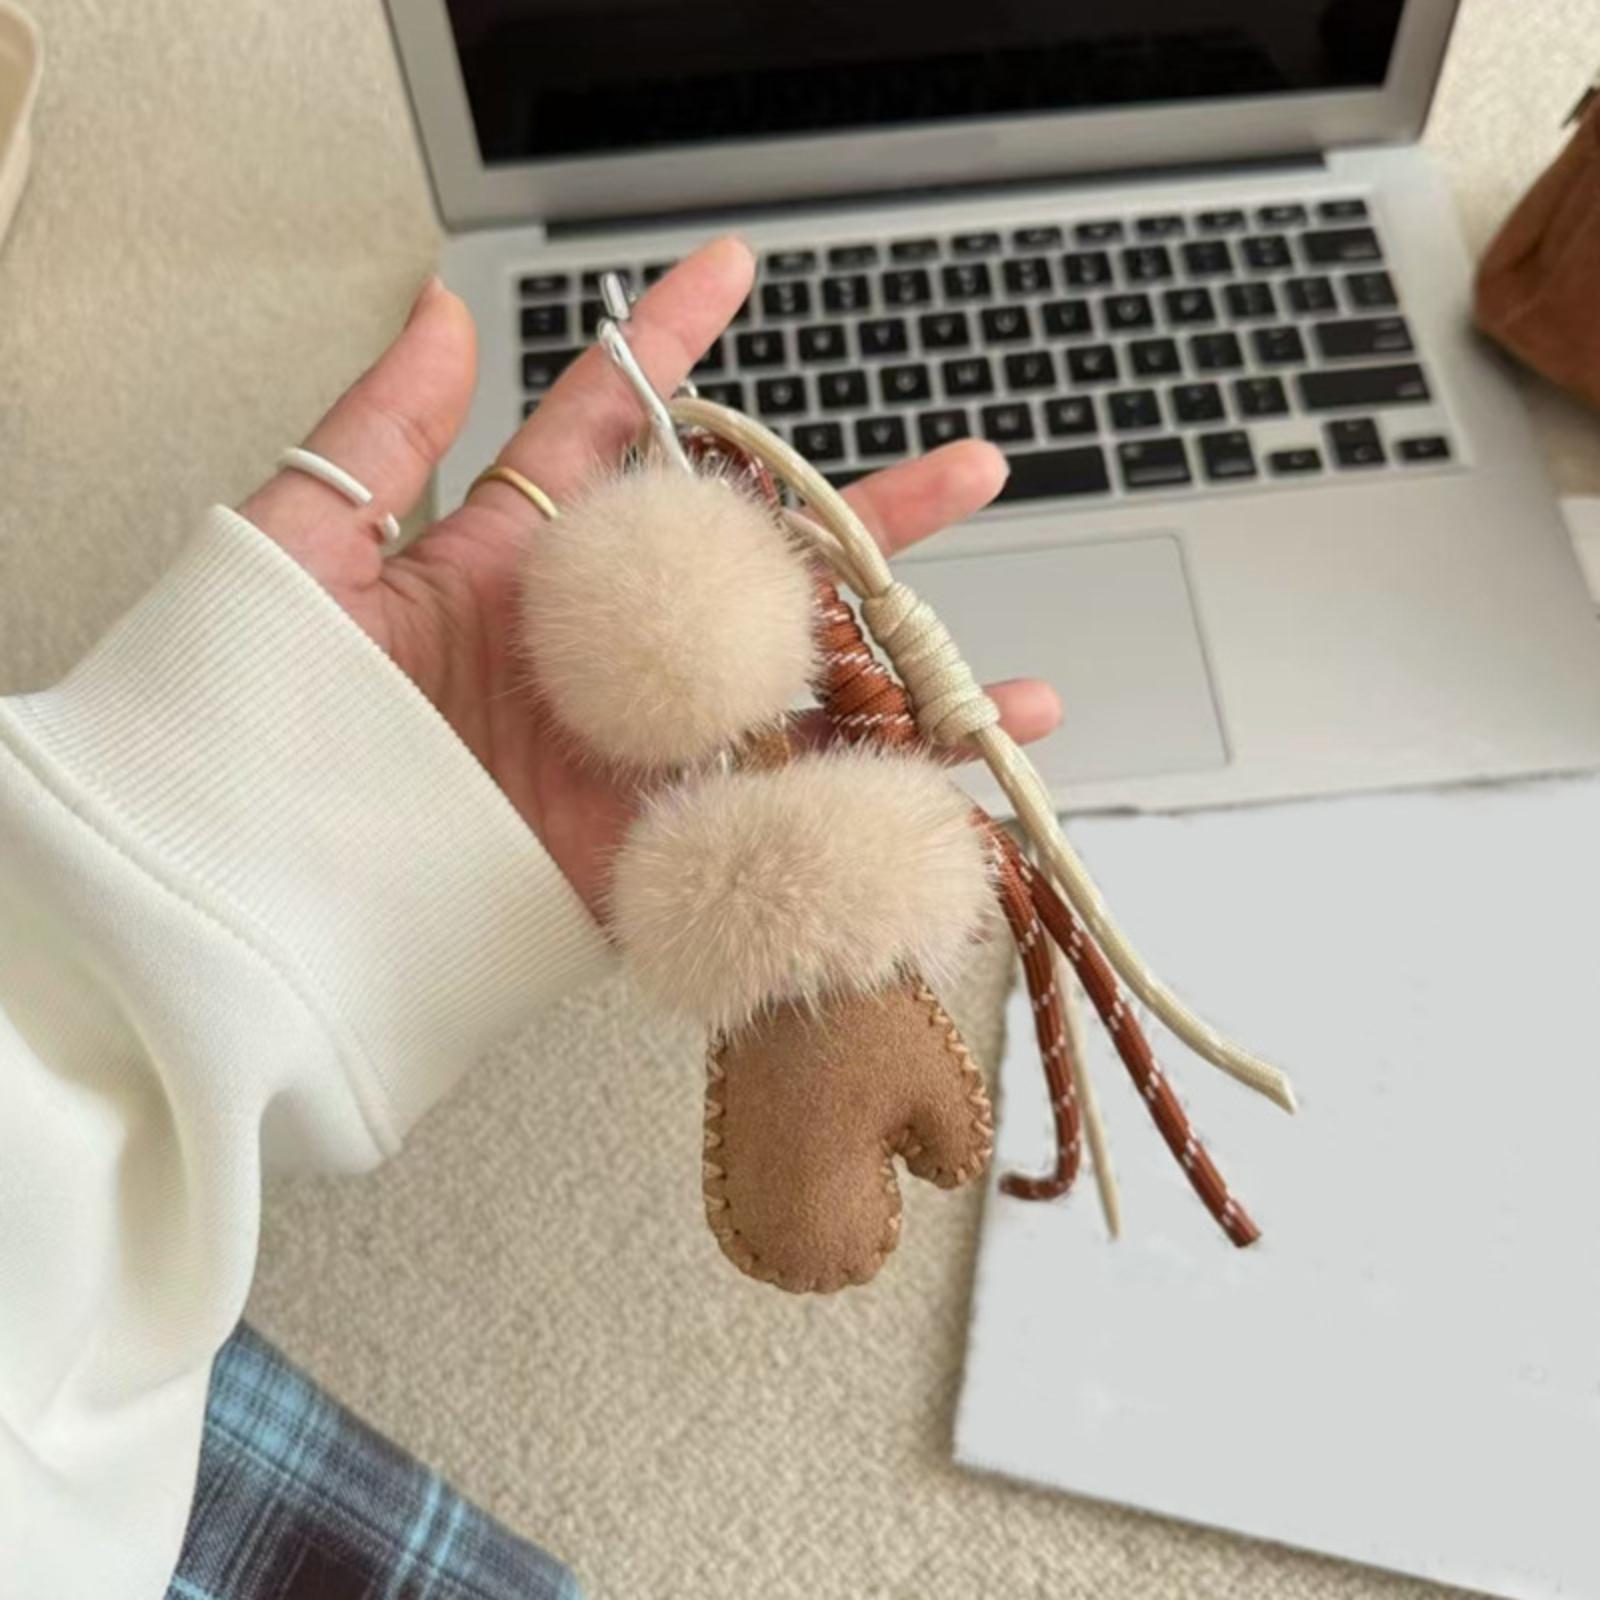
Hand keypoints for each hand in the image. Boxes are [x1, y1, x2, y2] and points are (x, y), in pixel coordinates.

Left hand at [241, 237, 1060, 913]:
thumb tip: (436, 300)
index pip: (622, 438)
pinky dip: (866, 824)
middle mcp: (603, 657)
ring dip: (910, 696)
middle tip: (966, 477)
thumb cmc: (262, 715)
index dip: (674, 351)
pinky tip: (951, 811)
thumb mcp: (312, 549)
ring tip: (1012, 688)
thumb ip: (385, 430)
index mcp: (527, 569)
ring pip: (796, 709)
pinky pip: (773, 829)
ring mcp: (637, 756)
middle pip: (758, 575)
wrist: (250, 887)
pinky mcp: (650, 850)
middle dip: (867, 523)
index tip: (732, 274)